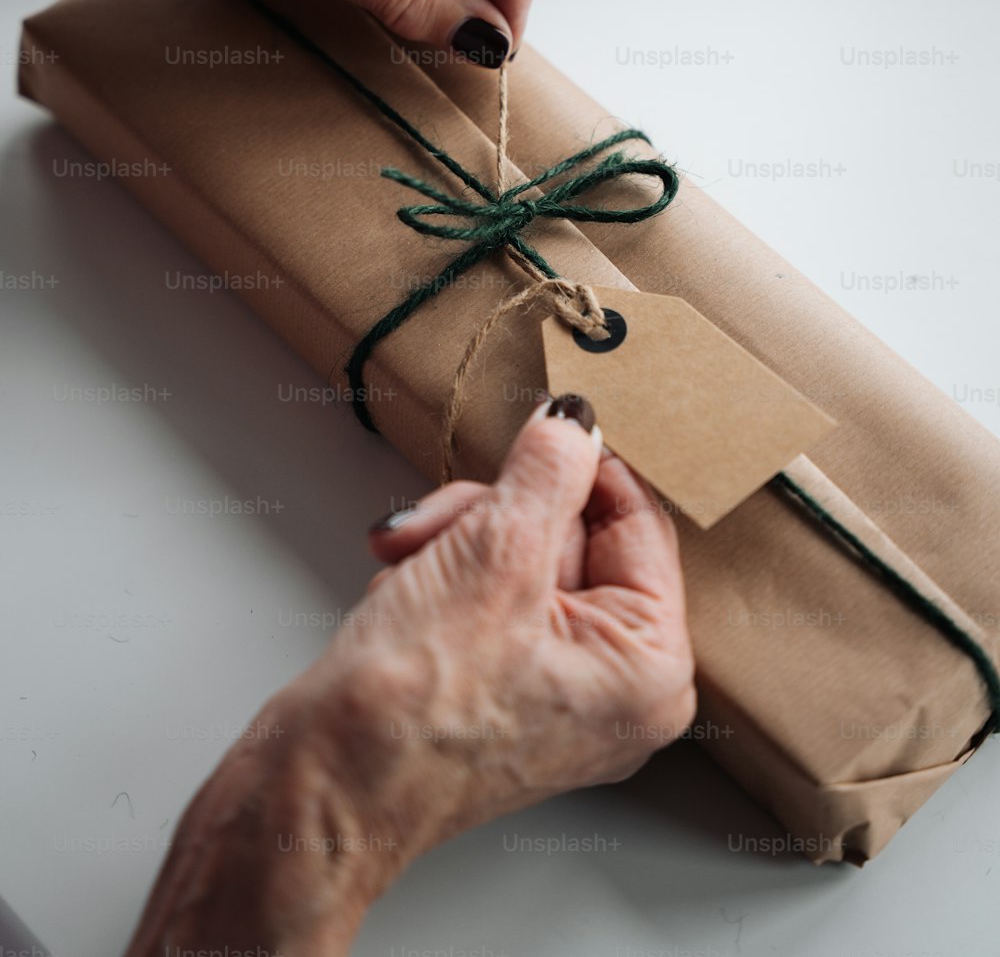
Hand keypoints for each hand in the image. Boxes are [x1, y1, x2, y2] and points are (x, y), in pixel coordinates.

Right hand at [125, 395, 694, 954]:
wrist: (317, 787)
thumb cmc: (409, 712)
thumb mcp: (494, 554)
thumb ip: (549, 470)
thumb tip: (574, 421)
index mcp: (648, 669)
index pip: (638, 522)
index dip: (579, 468)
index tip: (538, 429)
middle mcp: (614, 686)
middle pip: (572, 535)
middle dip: (494, 513)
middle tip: (446, 520)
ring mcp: (553, 687)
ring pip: (518, 553)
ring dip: (454, 539)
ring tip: (409, 560)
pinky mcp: (496, 684)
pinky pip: (485, 590)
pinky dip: (438, 574)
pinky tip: (403, 591)